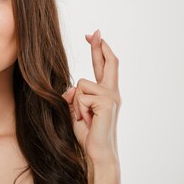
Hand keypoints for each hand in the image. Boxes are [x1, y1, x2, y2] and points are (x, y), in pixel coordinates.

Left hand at [62, 30, 120, 165]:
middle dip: (99, 46)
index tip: (94, 35)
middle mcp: (112, 92)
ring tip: (85, 118)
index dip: (99, 50)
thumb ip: (74, 96)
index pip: (103, 66)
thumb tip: (71, 89)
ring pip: (81, 84)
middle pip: (108, 63)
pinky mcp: (107, 103)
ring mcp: (111, 97)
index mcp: (106, 93)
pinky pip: (81, 96)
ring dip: (76, 103)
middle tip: (95, 31)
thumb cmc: (88, 134)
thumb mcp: (76, 111)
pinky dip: (79, 109)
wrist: (97, 152)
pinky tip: (88, 121)